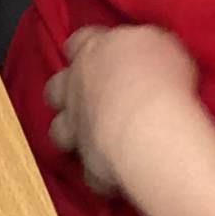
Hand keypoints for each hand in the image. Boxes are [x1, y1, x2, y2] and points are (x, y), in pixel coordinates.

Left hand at [45, 25, 200, 196]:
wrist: (148, 125)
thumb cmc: (158, 75)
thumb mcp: (159, 42)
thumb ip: (141, 45)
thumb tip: (142, 50)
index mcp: (93, 51)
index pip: (79, 41)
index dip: (83, 46)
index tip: (93, 50)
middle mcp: (76, 87)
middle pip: (55, 87)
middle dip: (64, 92)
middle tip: (85, 96)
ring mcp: (77, 126)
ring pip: (58, 130)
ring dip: (71, 133)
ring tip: (90, 137)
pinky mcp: (88, 163)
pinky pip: (89, 172)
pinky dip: (99, 174)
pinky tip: (114, 173)